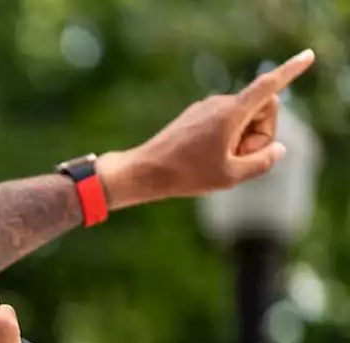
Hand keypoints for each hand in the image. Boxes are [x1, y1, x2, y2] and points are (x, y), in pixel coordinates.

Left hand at [98, 49, 315, 208]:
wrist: (144, 171)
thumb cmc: (186, 175)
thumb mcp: (232, 176)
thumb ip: (262, 161)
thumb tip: (278, 148)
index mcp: (231, 113)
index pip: (268, 87)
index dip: (291, 71)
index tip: (307, 57)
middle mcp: (220, 103)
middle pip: (262, 109)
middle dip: (261, 132)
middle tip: (238, 157)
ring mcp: (207, 107)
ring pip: (244, 117)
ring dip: (242, 138)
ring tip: (218, 160)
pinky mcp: (197, 115)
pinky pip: (226, 122)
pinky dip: (227, 138)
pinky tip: (207, 157)